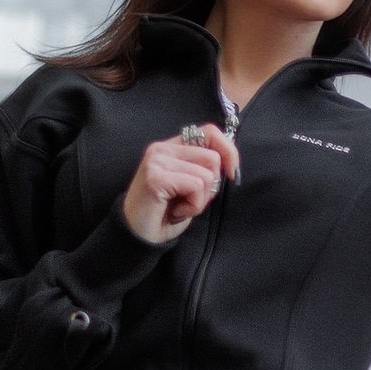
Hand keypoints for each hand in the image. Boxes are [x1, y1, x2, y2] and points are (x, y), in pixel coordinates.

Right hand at [120, 123, 240, 244]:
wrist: (138, 237)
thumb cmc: (164, 214)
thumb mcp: (189, 186)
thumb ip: (203, 169)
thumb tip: (230, 162)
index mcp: (171, 147)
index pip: (210, 132)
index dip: (228, 150)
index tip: (232, 173)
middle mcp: (162, 148)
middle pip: (213, 157)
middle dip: (210, 186)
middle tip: (190, 201)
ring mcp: (157, 161)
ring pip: (206, 175)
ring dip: (200, 200)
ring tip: (180, 208)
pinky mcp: (156, 177)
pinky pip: (195, 186)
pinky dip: (193, 206)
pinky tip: (176, 212)